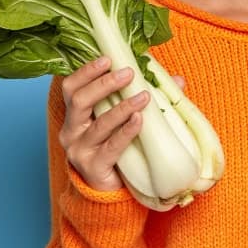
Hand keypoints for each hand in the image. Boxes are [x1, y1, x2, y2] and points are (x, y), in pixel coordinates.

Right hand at [57, 57, 186, 191]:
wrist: (110, 189)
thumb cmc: (117, 147)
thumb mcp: (124, 119)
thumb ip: (143, 96)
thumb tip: (176, 79)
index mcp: (75, 115)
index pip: (71, 87)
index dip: (86, 71)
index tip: (108, 58)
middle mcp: (71, 131)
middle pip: (79, 101)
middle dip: (104, 83)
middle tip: (128, 73)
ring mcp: (79, 150)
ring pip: (98, 123)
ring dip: (122, 107)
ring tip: (143, 96)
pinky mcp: (93, 167)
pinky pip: (111, 146)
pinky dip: (126, 131)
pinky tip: (139, 120)